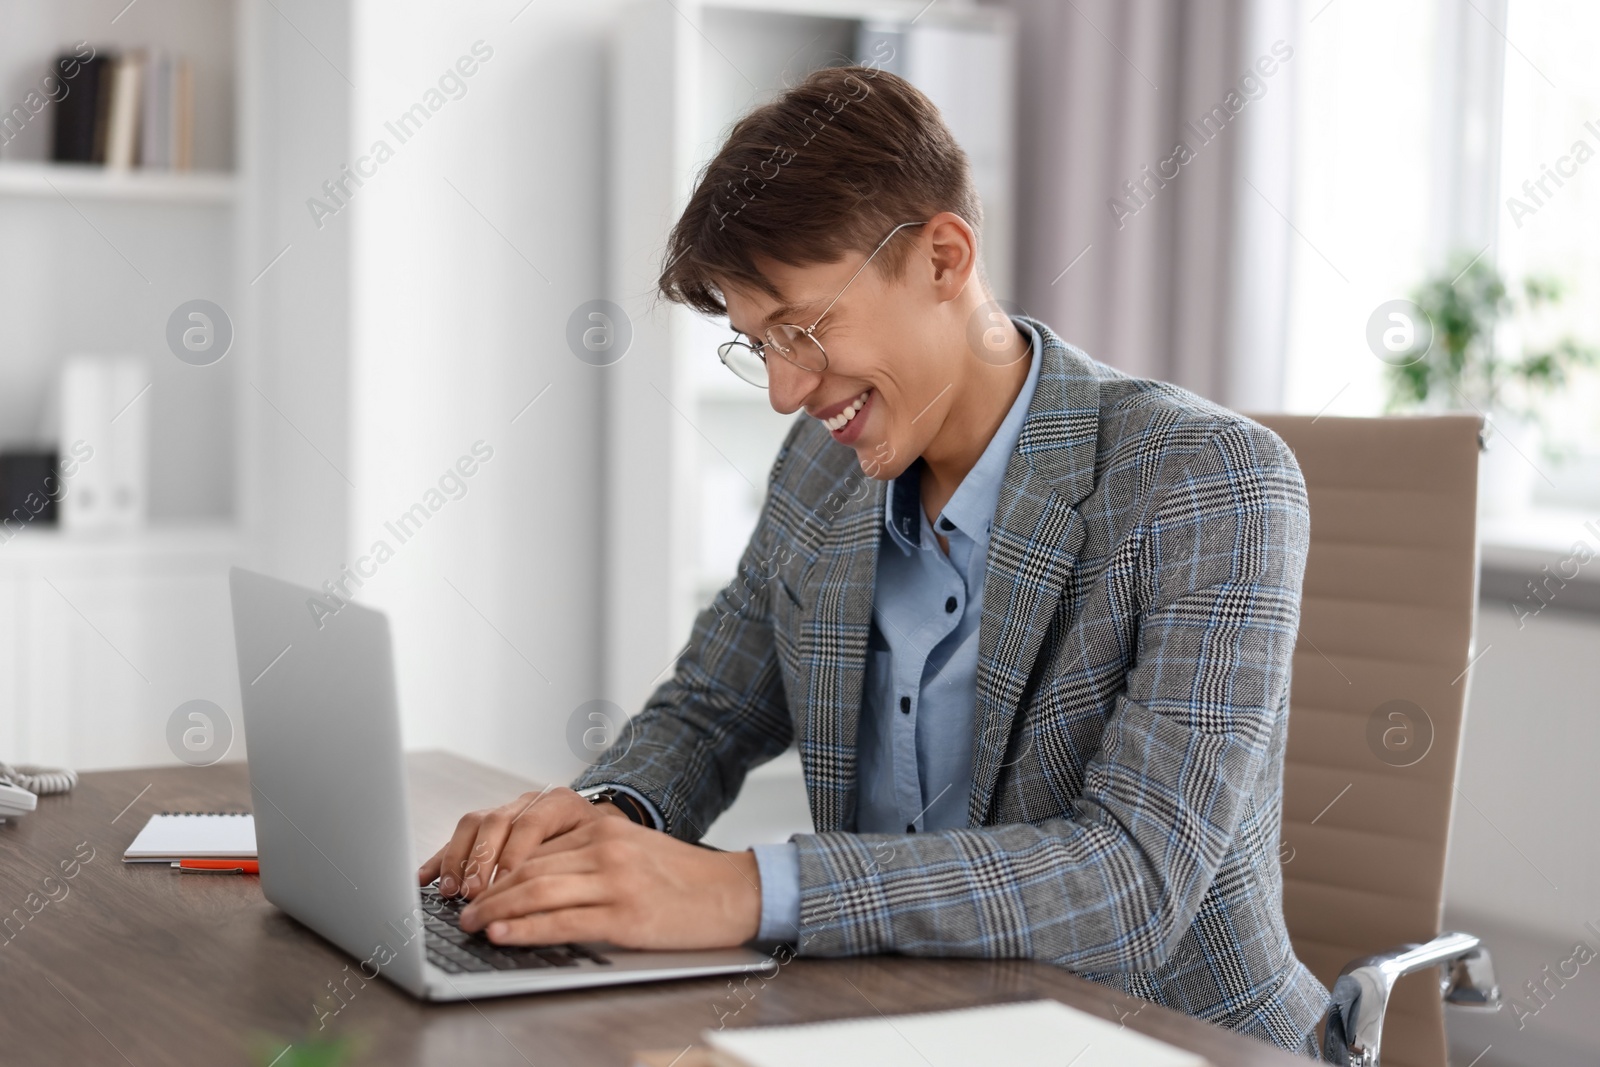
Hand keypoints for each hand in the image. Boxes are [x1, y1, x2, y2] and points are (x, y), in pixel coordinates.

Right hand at [417, 786, 625, 898]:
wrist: (608, 836)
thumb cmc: (605, 852)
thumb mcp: (599, 857)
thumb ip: (572, 870)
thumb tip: (545, 905)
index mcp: (561, 804)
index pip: (531, 823)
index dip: (514, 853)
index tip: (505, 882)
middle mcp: (530, 802)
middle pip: (496, 821)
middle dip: (481, 859)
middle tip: (473, 893)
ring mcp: (508, 812)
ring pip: (474, 824)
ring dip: (458, 859)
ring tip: (452, 891)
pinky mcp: (489, 828)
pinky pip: (460, 838)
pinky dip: (442, 858)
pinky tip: (426, 879)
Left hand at [457, 814, 762, 949]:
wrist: (732, 892)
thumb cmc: (682, 878)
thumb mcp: (632, 851)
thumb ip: (588, 856)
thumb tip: (533, 878)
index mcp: (604, 829)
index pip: (535, 848)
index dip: (497, 868)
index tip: (475, 885)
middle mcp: (605, 849)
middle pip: (528, 869)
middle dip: (488, 891)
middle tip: (462, 909)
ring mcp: (615, 882)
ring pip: (537, 893)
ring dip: (496, 910)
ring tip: (472, 924)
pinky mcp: (625, 917)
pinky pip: (562, 923)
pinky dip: (526, 930)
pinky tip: (504, 935)